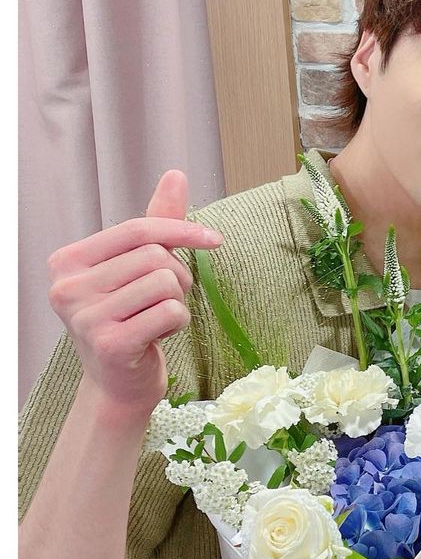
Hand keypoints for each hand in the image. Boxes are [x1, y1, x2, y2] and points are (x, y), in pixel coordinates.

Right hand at [46, 171, 221, 416]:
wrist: (118, 384)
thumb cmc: (130, 318)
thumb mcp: (138, 267)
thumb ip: (157, 222)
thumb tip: (176, 174)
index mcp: (68, 261)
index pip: (137, 229)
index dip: (183, 230)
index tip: (215, 240)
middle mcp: (67, 287)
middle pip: (155, 257)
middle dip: (178, 277)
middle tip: (164, 300)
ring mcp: (85, 317)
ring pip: (166, 284)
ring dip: (177, 301)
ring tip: (157, 318)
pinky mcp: (110, 343)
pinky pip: (171, 312)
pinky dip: (178, 323)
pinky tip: (157, 336)